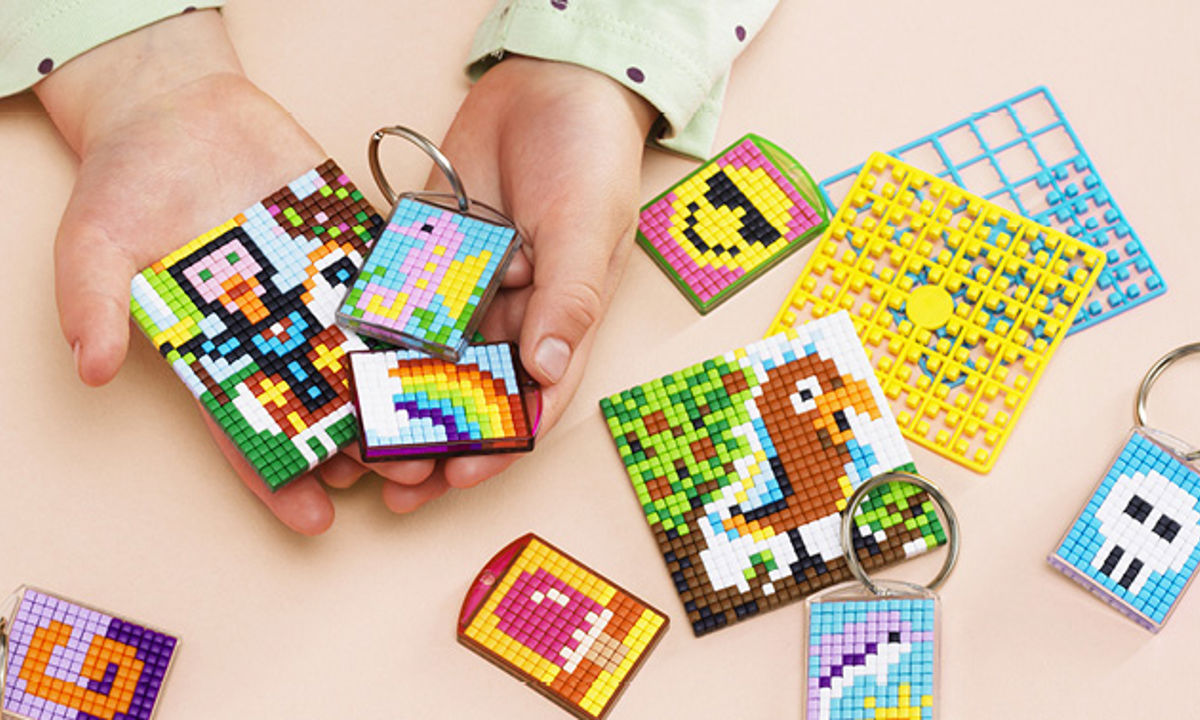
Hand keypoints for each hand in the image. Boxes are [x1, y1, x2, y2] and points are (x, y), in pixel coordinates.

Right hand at [36, 10, 429, 533]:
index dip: (282, 477)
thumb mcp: (92, 246)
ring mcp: (314, 290)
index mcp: (215, 350)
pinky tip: (457, 342)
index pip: (251, 430)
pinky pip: (388, 285)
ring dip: (404, 394)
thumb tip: (92, 368)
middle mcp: (273, 330)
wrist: (172, 105)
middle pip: (324, 404)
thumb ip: (93, 306)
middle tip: (407, 479)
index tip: (318, 519)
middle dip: (365, 447)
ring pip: (366, 355)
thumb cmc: (124, 181)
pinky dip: (419, 314)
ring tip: (446, 427)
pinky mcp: (347, 243)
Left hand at [362, 56, 657, 511]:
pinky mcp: (430, 252)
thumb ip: (568, 299)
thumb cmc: (590, 156)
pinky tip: (337, 360)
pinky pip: (398, 297)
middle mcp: (511, 313)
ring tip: (356, 434)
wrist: (552, 82)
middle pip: (469, 391)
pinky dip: (371, 330)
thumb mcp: (587, 229)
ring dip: (395, 397)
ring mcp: (467, 285)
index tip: (460, 475)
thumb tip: (546, 371)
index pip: (530, 399)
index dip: (498, 444)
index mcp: (560, 320)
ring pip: (426, 356)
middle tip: (394, 474)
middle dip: (434, 436)